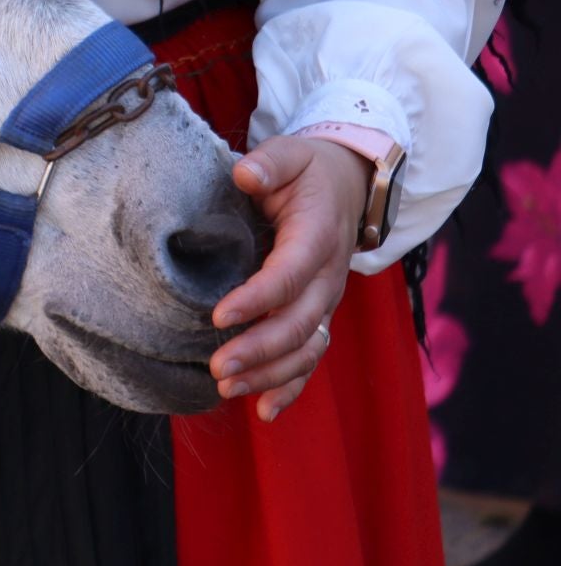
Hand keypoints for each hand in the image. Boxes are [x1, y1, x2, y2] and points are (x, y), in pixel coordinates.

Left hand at [207, 136, 370, 420]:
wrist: (349, 185)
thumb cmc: (308, 171)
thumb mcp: (292, 153)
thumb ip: (270, 163)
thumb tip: (245, 175)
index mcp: (317, 238)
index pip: (288, 276)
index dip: (257, 300)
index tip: (219, 317)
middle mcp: (327, 277)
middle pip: (299, 324)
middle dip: (259, 350)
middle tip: (216, 367)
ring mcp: (325, 301)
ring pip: (306, 349)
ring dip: (269, 375)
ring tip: (225, 388)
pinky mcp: (319, 315)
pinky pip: (310, 358)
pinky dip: (291, 388)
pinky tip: (263, 412)